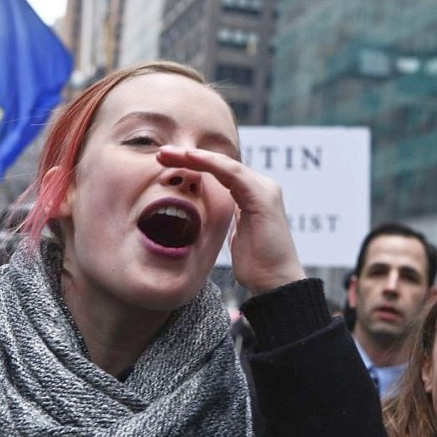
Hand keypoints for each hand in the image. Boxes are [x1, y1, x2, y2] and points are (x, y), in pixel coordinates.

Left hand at [156, 146, 305, 294]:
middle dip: (188, 157)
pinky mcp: (263, 196)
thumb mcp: (230, 236)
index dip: (191, 166)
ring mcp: (264, 189)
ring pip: (224, 164)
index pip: (218, 173)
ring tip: (168, 154)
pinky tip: (190, 158)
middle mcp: (260, 187)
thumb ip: (222, 219)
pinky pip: (233, 173)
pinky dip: (211, 163)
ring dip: (195, 157)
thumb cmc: (255, 266)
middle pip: (220, 165)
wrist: (276, 282)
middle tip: (160, 154)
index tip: (164, 164)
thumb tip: (202, 216)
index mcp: (250, 195)